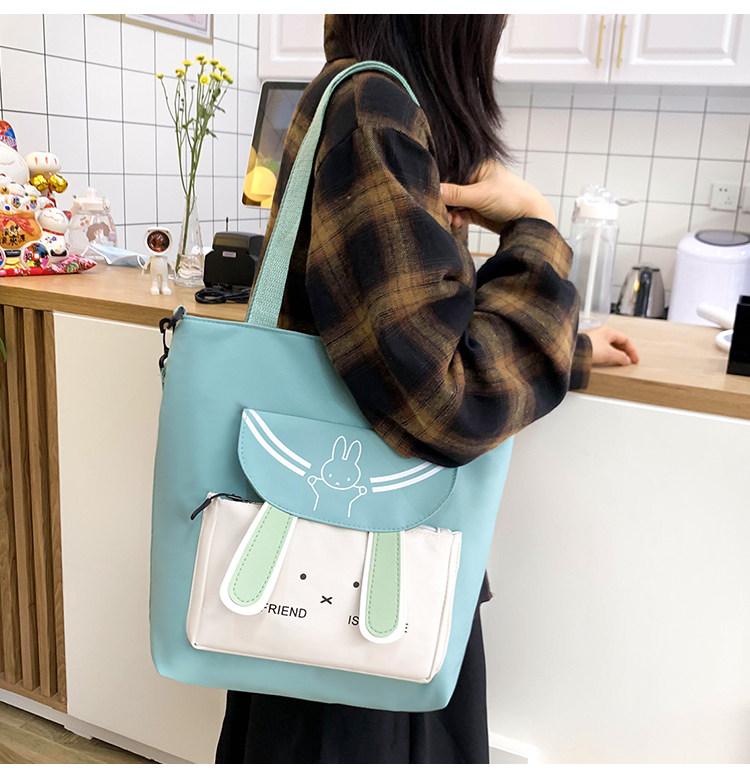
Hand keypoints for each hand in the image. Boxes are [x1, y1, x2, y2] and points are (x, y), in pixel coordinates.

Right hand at [440, 159, 555, 233]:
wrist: (530, 220)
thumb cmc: (512, 198)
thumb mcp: (480, 194)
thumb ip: (455, 194)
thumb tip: (432, 190)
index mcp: (476, 165)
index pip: (450, 172)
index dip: (439, 184)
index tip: (431, 195)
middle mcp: (474, 178)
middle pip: (450, 189)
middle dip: (444, 202)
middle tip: (439, 211)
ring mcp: (475, 195)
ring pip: (454, 204)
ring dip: (450, 213)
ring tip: (449, 220)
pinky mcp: (477, 210)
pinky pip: (460, 214)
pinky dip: (457, 219)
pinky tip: (457, 223)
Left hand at [586, 326, 638, 366]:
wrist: (573, 353)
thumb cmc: (588, 348)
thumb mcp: (609, 353)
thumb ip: (621, 357)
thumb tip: (626, 360)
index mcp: (608, 331)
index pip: (625, 338)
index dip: (632, 349)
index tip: (634, 359)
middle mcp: (601, 333)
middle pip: (618, 342)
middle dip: (625, 351)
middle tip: (629, 360)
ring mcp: (595, 339)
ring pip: (611, 346)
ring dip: (617, 354)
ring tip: (621, 362)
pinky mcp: (589, 346)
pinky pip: (603, 350)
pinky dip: (609, 355)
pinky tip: (610, 360)